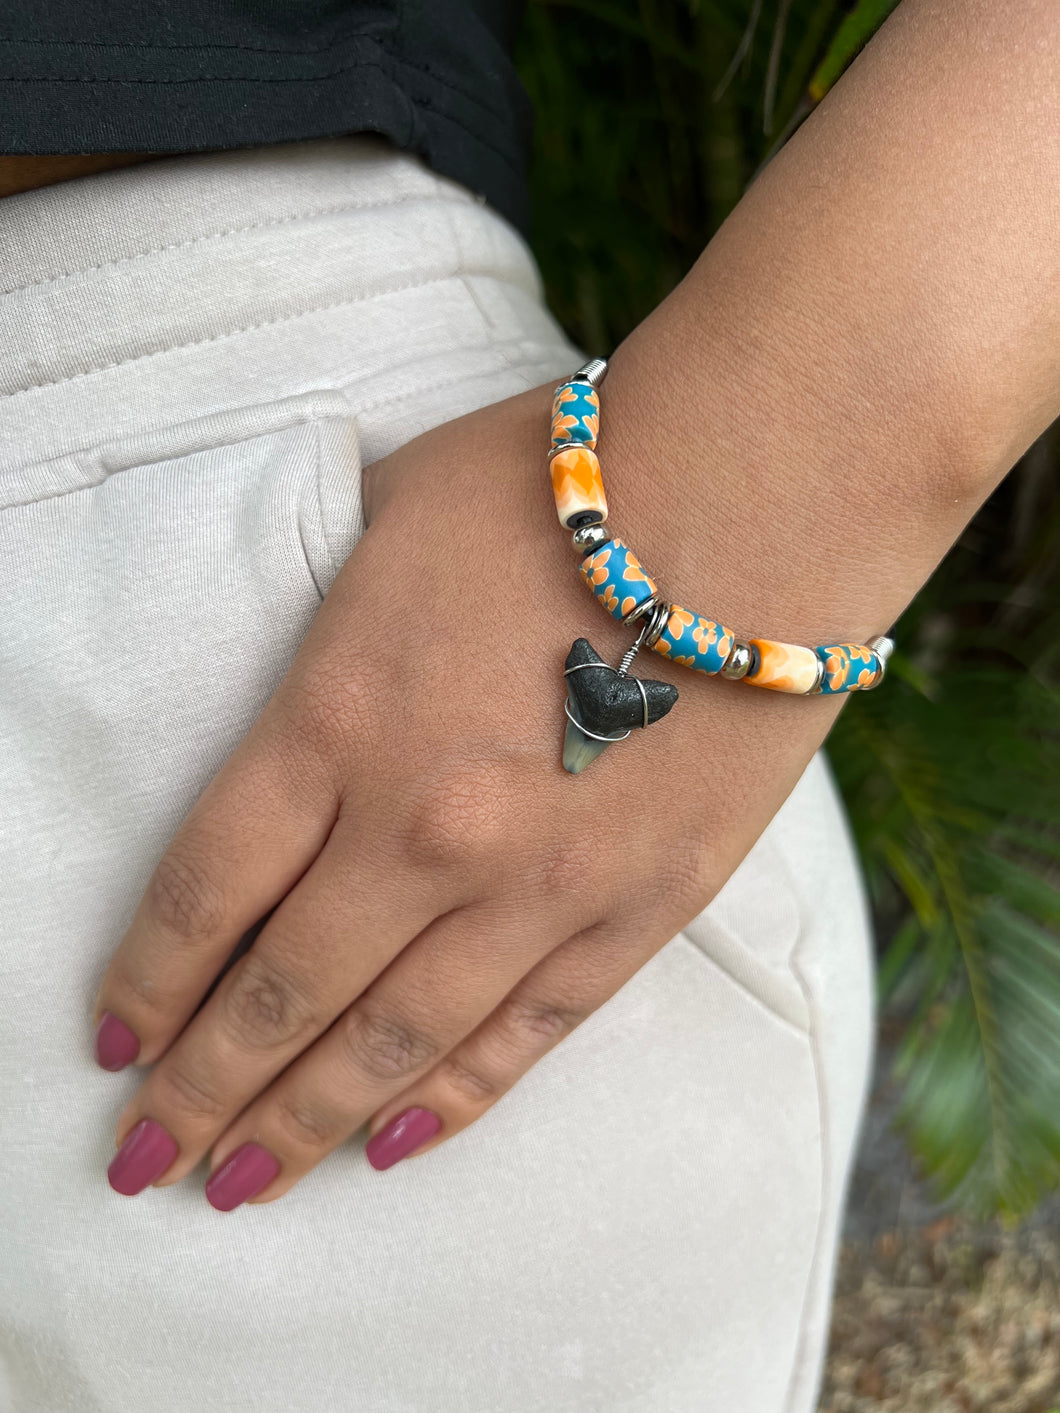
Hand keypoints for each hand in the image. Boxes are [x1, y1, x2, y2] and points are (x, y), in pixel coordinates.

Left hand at [92, 382, 839, 1207]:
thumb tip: (304, 696)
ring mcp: (537, 884)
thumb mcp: (390, 522)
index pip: (206, 891)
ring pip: (393, 1044)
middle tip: (147, 1160)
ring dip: (303, 1126)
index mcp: (337, 721)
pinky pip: (526, 1034)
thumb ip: (330, 631)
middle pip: (280, 996)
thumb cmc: (567, 483)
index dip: (147, 980)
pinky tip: (391, 1149)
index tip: (112, 1041)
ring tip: (239, 1190)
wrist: (758, 495)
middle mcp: (423, 828)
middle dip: (200, 1091)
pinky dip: (453, 1100)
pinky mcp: (637, 908)